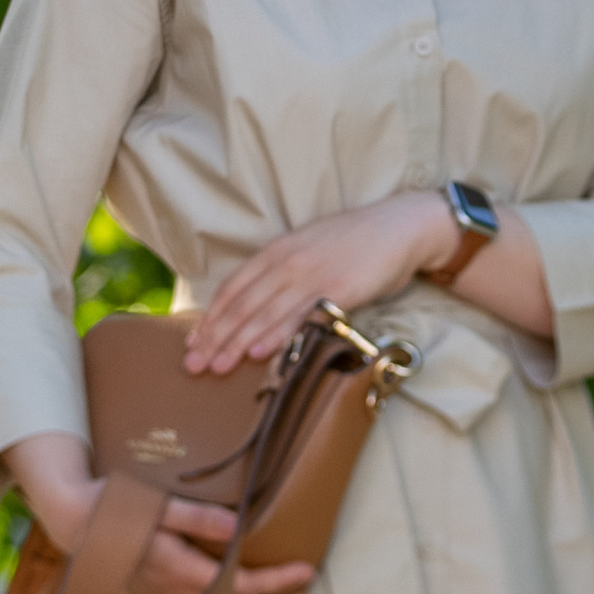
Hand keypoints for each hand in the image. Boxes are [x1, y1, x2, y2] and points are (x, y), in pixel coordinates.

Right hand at [0, 431, 314, 593]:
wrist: (72, 524)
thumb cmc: (113, 508)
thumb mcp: (154, 504)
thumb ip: (195, 517)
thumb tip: (237, 529)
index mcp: (179, 569)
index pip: (240, 587)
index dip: (277, 584)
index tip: (305, 573)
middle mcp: (177, 589)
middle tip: (305, 592)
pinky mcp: (162, 591)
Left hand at [186, 192, 454, 375]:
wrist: (400, 227)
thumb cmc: (355, 243)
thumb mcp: (309, 250)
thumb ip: (283, 274)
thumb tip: (258, 307)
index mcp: (277, 251)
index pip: (234, 287)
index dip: (211, 317)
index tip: (193, 343)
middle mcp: (288, 262)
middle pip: (243, 304)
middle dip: (216, 337)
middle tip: (194, 365)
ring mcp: (313, 275)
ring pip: (265, 313)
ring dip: (238, 342)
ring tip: (218, 366)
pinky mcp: (339, 289)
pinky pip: (302, 316)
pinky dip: (279, 334)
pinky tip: (260, 352)